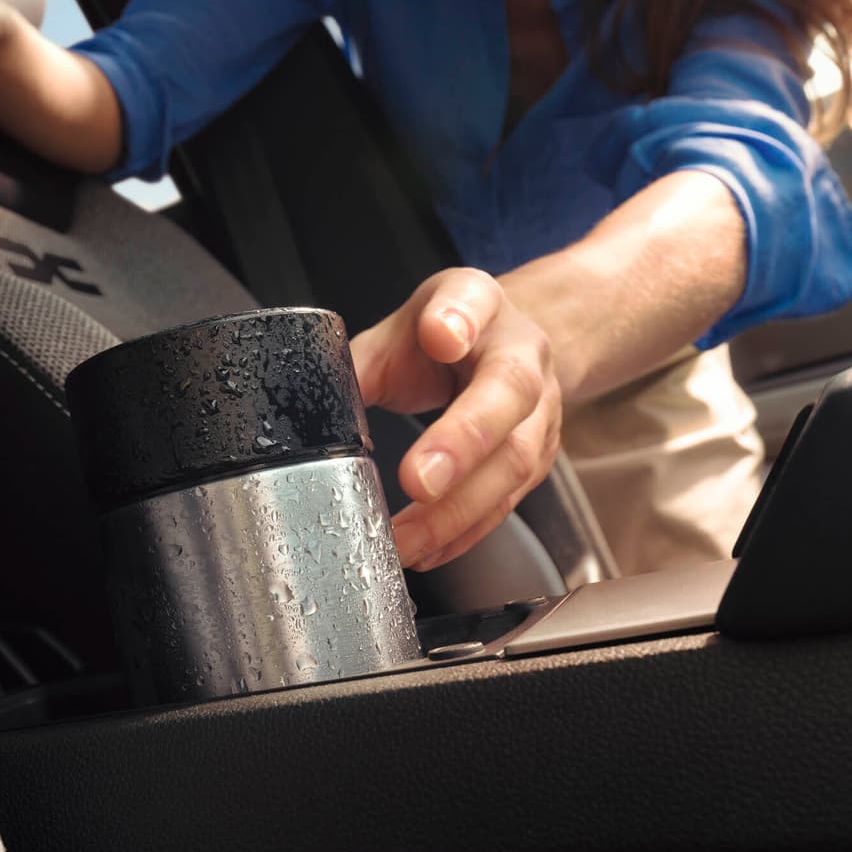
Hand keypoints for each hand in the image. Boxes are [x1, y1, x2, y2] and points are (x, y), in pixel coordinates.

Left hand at [348, 268, 562, 572]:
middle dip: (463, 441)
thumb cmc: (443, 336)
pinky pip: (508, 502)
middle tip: (417, 482)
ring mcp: (541, 410)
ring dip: (457, 509)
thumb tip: (310, 418)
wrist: (507, 346)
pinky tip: (428, 551)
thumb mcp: (398, 330)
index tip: (439, 333)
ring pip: (515, 462)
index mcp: (481, 303)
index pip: (474, 300)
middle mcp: (524, 353)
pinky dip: (465, 532)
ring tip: (405, 539)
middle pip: (508, 393)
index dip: (459, 317)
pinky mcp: (538, 460)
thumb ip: (360, 365)